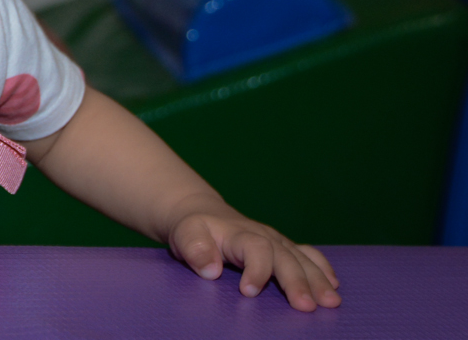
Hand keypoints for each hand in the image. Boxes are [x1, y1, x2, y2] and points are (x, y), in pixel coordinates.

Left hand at [166, 195, 339, 311]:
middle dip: (297, 281)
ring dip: (318, 279)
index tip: (249, 292)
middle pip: (284, 256)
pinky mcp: (283, 246)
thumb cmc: (193, 228)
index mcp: (239, 233)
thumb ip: (195, 249)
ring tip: (331, 301)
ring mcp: (276, 240)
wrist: (202, 213)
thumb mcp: (185, 234)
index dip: (256, 269)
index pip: (254, 248)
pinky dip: (322, 268)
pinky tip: (334, 284)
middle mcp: (263, 235)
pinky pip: (307, 254)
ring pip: (301, 258)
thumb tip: (210, 270)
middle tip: (307, 306)